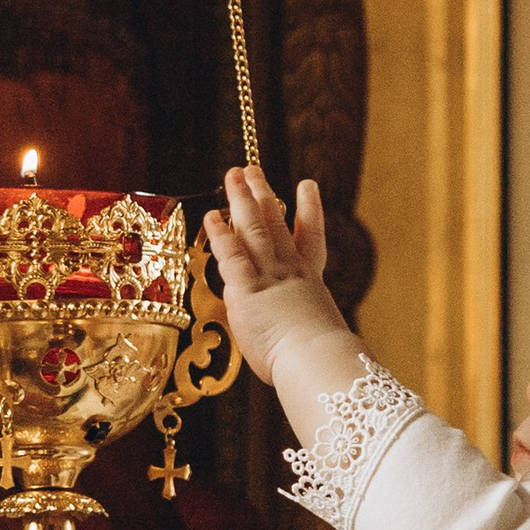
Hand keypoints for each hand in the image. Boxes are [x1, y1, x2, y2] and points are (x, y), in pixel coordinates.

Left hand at [204, 166, 350, 392]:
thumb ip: (299, 327)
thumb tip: (290, 339)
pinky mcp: (246, 288)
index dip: (309, 209)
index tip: (307, 185)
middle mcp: (289, 270)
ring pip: (254, 227)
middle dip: (263, 194)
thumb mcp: (315, 335)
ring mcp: (268, 275)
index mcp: (309, 281)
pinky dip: (220, 233)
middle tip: (252, 170)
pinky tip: (211, 216)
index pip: (310, 238)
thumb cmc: (318, 359)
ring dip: (242, 199)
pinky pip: (230, 254)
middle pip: (275, 223)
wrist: (316, 359)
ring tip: (234, 175)